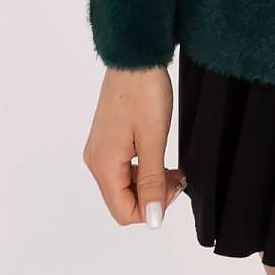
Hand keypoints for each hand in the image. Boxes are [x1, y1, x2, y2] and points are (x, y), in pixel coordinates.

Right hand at [82, 65, 186, 226]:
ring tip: (172, 168)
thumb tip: (152, 218)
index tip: (175, 187)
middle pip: (122, 200)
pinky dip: (142, 170)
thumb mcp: (153, 139)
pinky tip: (158, 158)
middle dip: (152, 196)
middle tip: (178, 176)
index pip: (123, 212)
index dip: (152, 209)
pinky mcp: (107, 139)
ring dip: (149, 184)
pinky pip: (122, 168)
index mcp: (103, 164)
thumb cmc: (144, 92)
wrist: (135, 57)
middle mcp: (95, 161)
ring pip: (123, 185)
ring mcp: (99, 149)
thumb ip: (151, 181)